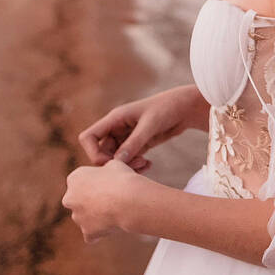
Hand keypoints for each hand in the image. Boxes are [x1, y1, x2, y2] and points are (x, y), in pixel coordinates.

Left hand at [62, 158, 150, 242]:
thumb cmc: (122, 179)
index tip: (108, 183)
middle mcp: (70, 198)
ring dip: (95, 216)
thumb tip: (109, 169)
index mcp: (74, 178)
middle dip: (90, 201)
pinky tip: (111, 227)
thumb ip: (106, 168)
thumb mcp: (115, 165)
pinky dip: (99, 232)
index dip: (96, 182)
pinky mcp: (87, 232)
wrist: (129, 200)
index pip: (81, 181)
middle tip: (110, 199)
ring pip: (84, 217)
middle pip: (78, 200)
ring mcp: (77, 217)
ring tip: (115, 212)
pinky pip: (91, 234)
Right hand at [77, 85, 203, 171]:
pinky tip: (149, 165)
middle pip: (101, 153)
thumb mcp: (150, 125)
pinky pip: (128, 160)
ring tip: (145, 164)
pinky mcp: (137, 144)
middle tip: (136, 165)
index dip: (93, 153)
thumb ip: (134, 143)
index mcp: (114, 119)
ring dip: (127, 166)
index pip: (88, 138)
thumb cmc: (167, 108)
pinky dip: (135, 165)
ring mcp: (126, 137)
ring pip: (115, 159)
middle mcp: (116, 128)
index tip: (111, 163)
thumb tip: (116, 162)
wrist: (186, 107)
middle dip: (114, 163)